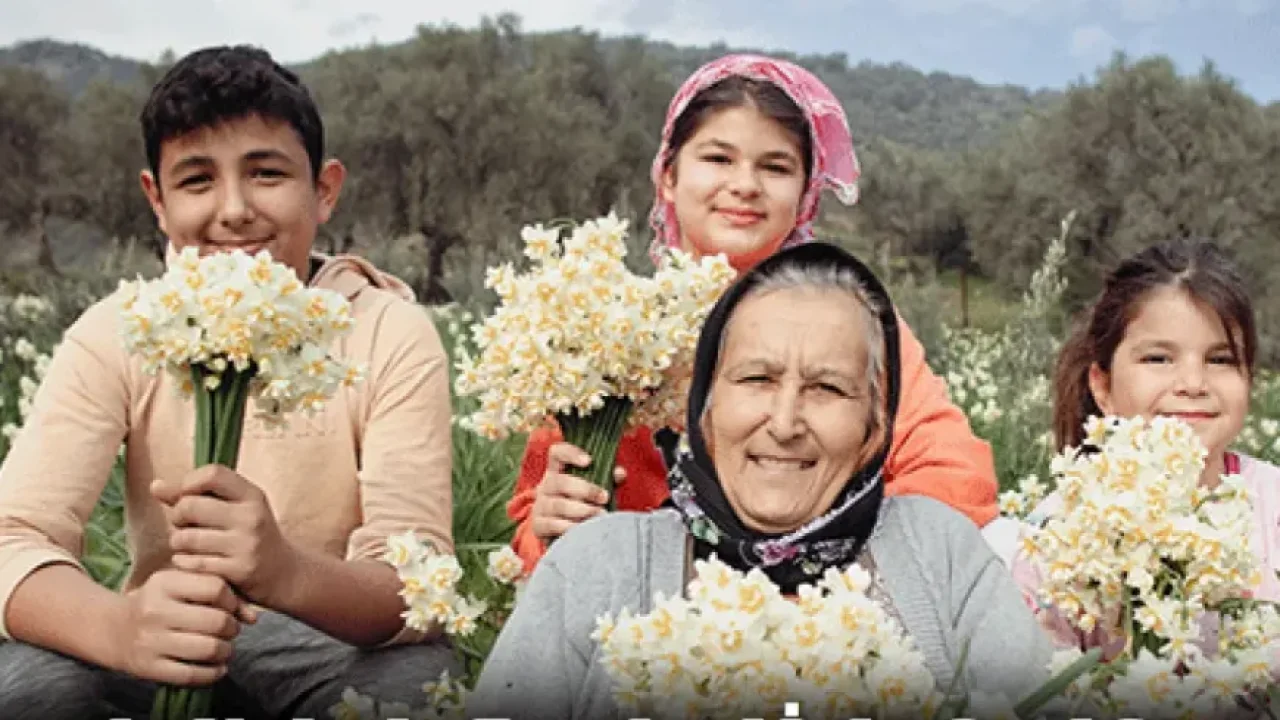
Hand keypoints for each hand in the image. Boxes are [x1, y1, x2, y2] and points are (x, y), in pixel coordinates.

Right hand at [110, 569, 250, 685]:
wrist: (113, 628)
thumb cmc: (159, 602)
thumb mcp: (181, 585)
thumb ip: (219, 592)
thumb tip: (253, 617)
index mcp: (164, 583)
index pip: (216, 588)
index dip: (232, 600)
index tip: (230, 608)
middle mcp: (155, 611)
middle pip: (216, 621)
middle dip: (232, 628)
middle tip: (230, 631)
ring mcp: (150, 641)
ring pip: (208, 649)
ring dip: (226, 651)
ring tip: (224, 649)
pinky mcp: (148, 667)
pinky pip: (192, 675)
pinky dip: (213, 674)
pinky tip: (217, 668)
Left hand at [153, 465, 297, 606]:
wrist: (283, 573)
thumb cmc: (249, 535)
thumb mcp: (233, 509)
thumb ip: (194, 496)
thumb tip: (155, 486)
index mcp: (252, 495)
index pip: (212, 474)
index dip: (189, 483)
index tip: (188, 496)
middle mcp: (252, 516)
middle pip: (190, 505)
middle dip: (177, 516)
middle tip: (182, 525)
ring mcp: (246, 544)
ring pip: (186, 537)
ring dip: (178, 542)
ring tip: (187, 545)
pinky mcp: (239, 570)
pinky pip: (193, 562)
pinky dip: (185, 562)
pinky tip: (193, 561)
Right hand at [530, 442, 624, 542]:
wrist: (565, 535)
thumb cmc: (583, 505)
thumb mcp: (594, 490)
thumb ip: (607, 479)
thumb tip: (620, 473)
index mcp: (557, 470)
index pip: (557, 453)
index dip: (570, 453)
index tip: (588, 461)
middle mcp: (546, 485)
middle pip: (560, 481)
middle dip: (585, 489)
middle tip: (604, 497)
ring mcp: (540, 505)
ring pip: (558, 505)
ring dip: (581, 510)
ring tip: (600, 515)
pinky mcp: (538, 525)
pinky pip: (552, 525)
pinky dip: (570, 527)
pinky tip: (583, 528)